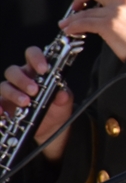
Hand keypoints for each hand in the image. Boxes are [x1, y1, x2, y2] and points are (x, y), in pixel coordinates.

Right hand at [1, 47, 72, 161]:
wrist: (50, 127)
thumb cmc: (56, 109)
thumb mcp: (63, 102)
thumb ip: (63, 97)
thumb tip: (62, 93)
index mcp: (37, 71)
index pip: (32, 55)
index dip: (36, 58)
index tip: (43, 69)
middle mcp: (22, 79)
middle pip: (13, 70)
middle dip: (22, 80)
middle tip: (34, 91)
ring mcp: (11, 91)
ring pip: (4, 85)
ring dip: (13, 93)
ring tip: (25, 102)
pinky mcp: (4, 104)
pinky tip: (2, 112)